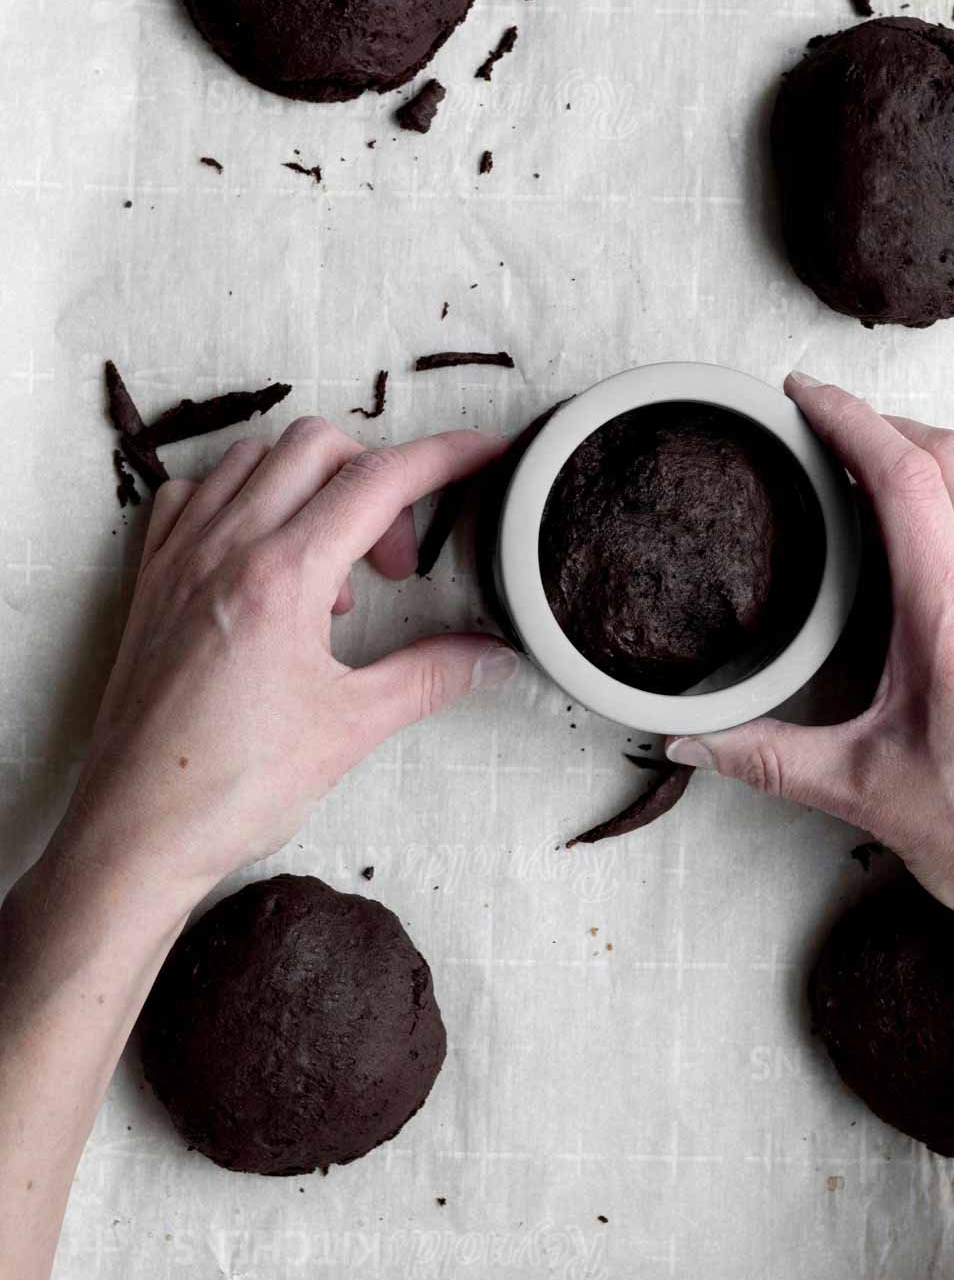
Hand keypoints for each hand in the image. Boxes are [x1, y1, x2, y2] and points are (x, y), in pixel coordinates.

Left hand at [53, 418, 517, 909]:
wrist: (136, 832)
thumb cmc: (231, 787)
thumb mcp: (351, 728)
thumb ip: (430, 675)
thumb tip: (490, 654)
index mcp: (281, 577)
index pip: (379, 482)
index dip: (445, 457)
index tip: (485, 452)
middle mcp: (225, 548)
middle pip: (319, 448)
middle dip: (377, 478)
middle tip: (396, 557)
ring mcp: (180, 558)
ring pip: (254, 459)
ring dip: (309, 485)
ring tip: (331, 566)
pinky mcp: (151, 580)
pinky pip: (194, 495)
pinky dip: (239, 500)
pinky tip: (262, 555)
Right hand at [667, 373, 953, 948]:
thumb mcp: (863, 792)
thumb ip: (767, 757)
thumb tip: (689, 739)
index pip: (903, 475)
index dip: (846, 419)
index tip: (800, 394)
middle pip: (953, 457)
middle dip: (882, 422)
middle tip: (820, 423)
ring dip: (929, 455)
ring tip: (868, 465)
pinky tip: (926, 540)